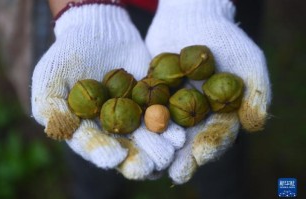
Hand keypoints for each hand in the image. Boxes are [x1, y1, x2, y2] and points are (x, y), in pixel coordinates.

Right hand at [31, 4, 184, 179]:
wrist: (100, 31)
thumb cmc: (69, 52)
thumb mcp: (51, 75)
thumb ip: (50, 104)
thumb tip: (57, 130)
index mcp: (84, 127)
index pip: (92, 144)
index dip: (101, 151)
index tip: (114, 158)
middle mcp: (109, 128)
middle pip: (123, 148)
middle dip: (136, 159)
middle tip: (148, 166)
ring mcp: (132, 117)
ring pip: (146, 137)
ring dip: (159, 146)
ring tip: (170, 150)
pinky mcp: (150, 104)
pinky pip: (161, 117)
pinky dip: (170, 127)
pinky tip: (180, 134)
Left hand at [146, 0, 270, 183]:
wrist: (192, 17)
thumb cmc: (225, 37)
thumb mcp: (246, 61)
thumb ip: (255, 93)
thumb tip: (255, 126)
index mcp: (219, 113)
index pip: (216, 134)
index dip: (209, 146)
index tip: (199, 157)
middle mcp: (194, 115)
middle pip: (188, 140)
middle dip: (181, 156)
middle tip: (173, 172)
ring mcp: (171, 106)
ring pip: (164, 131)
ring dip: (157, 148)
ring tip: (148, 164)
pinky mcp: (151, 95)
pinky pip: (144, 112)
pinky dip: (138, 124)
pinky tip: (130, 137)